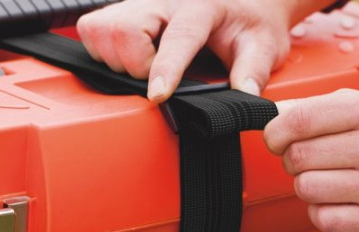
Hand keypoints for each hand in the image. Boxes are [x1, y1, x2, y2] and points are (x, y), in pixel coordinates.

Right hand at [77, 0, 332, 101]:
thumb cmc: (250, 21)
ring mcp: (141, 1)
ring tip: (142, 70)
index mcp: (201, 6)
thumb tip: (245, 96)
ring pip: (101, 28)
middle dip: (133, 65)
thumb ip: (253, 70)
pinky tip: (128, 61)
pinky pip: (94, 28)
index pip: (177, 37)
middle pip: (124, 29)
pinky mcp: (128, 9)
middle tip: (154, 80)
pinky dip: (104, 51)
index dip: (164, 70)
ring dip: (115, 59)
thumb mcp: (264, 45)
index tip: (157, 96)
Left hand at [264, 89, 358, 231]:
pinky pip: (321, 219)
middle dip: (294, 159)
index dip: (275, 133)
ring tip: (329, 178)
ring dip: (308, 185)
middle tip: (310, 159)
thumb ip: (321, 107)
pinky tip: (339, 200)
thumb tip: (274, 115)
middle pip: (298, 158)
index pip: (300, 120)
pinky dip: (321, 211)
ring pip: (306, 188)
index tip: (275, 139)